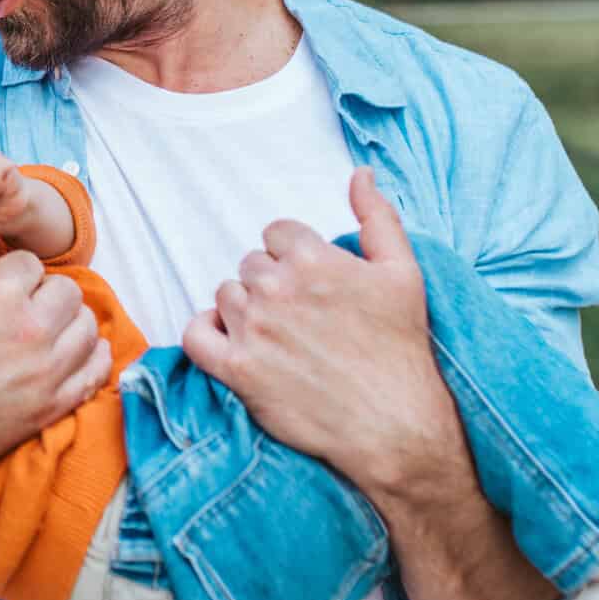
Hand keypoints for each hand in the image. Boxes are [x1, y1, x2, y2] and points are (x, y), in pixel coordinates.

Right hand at [0, 250, 111, 474]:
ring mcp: (47, 371)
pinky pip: (96, 370)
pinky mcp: (51, 406)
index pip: (31, 263)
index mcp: (0, 294)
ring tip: (50, 330)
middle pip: (68, 291)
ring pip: (88, 327)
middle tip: (26, 307)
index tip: (2, 287)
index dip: (14, 273)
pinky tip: (78, 353)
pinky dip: (92, 356)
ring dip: (71, 323)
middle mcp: (32, 329)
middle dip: (48, 294)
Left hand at [180, 168, 461, 498]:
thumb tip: (360, 173)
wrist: (395, 426)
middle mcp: (276, 289)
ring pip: (226, 295)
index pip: (277, 234)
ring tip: (277, 335)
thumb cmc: (402, 350)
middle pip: (251, 265)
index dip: (294, 257)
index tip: (311, 284)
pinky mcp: (236, 370)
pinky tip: (228, 339)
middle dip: (272, 284)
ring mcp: (253, 330)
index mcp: (313, 259)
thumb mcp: (403, 272)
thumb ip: (378, 217)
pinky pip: (195, 335)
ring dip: (244, 310)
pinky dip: (205, 332)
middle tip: (300, 316)